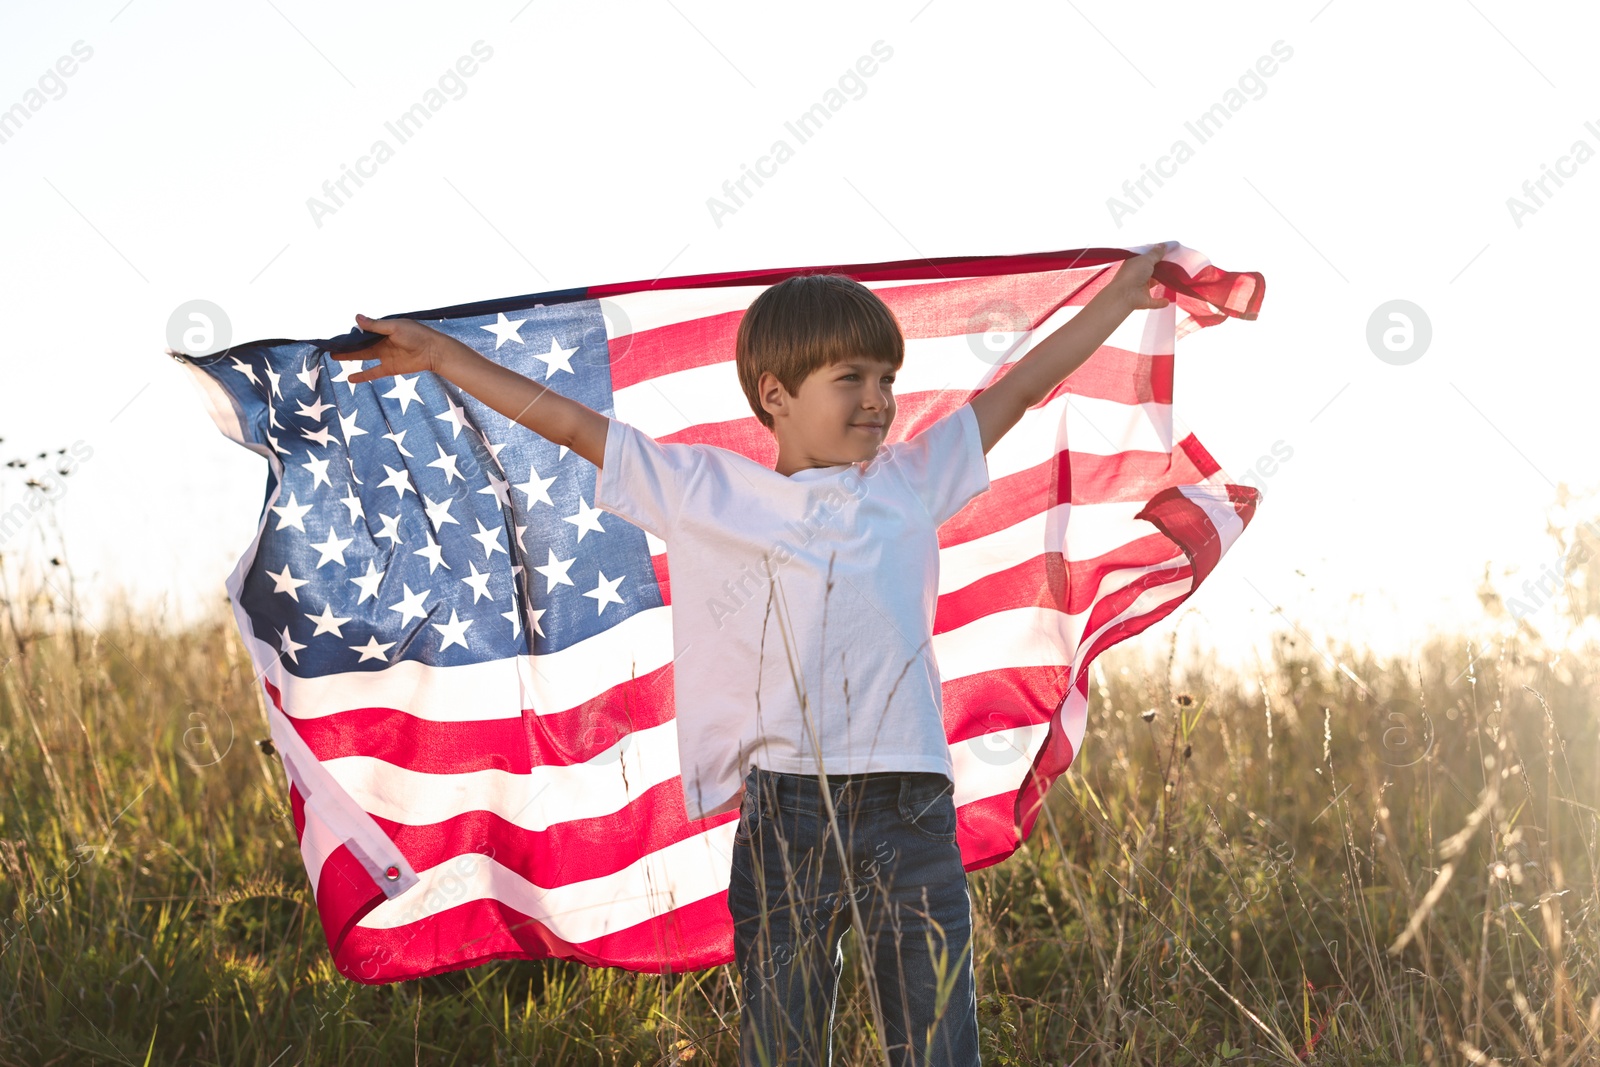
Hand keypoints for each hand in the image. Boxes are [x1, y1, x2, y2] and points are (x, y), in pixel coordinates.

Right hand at [335, 314, 450, 382]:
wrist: (433, 351)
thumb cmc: (416, 335)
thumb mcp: (395, 327)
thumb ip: (376, 326)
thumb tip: (356, 318)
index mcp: (383, 329)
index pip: (363, 331)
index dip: (351, 333)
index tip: (336, 334)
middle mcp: (382, 342)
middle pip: (360, 343)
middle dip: (346, 344)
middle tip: (329, 345)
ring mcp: (385, 355)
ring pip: (363, 356)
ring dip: (349, 356)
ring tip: (333, 357)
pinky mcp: (389, 368)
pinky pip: (372, 372)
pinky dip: (362, 376)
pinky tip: (349, 378)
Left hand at [1107, 241, 1172, 311]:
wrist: (1124, 295)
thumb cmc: (1134, 273)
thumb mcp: (1146, 259)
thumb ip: (1156, 253)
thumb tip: (1163, 245)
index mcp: (1134, 264)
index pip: (1145, 259)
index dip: (1155, 255)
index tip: (1167, 252)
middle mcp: (1136, 276)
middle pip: (1150, 271)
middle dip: (1160, 268)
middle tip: (1174, 263)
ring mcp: (1139, 289)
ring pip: (1152, 285)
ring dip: (1160, 282)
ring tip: (1173, 278)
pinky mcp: (1144, 301)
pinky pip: (1154, 302)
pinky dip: (1160, 302)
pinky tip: (1167, 301)